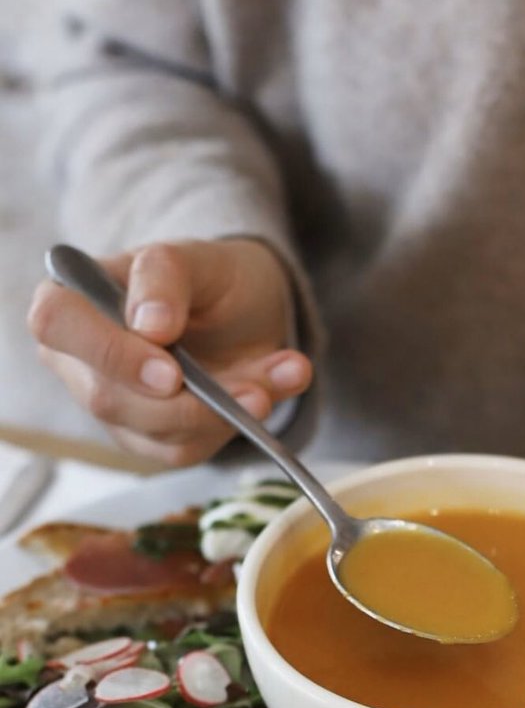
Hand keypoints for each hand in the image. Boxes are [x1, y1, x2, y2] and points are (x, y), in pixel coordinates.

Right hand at [27, 238, 313, 465]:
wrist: (247, 311)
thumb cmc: (208, 278)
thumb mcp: (194, 258)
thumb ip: (164, 277)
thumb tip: (149, 324)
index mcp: (71, 302)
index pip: (56, 325)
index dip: (109, 354)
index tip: (170, 371)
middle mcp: (81, 362)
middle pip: (110, 399)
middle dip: (188, 402)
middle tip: (255, 391)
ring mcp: (116, 407)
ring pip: (157, 435)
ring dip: (228, 413)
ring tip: (285, 375)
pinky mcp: (152, 441)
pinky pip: (189, 449)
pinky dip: (239, 424)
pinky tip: (275, 389)